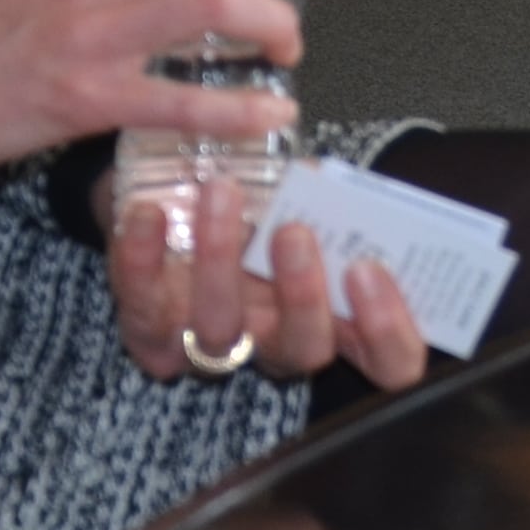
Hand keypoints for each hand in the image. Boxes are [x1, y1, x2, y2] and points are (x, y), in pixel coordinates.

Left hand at [103, 170, 427, 392]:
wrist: (171, 193)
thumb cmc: (255, 195)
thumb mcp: (302, 188)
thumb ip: (324, 191)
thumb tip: (323, 169)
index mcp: (336, 313)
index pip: (389, 359)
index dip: (387, 330)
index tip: (369, 268)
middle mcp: (280, 341)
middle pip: (306, 351)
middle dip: (302, 296)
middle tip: (294, 231)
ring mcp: (213, 347)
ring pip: (220, 330)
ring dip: (221, 260)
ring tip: (221, 192)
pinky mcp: (150, 338)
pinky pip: (142, 312)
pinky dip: (140, 262)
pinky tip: (146, 215)